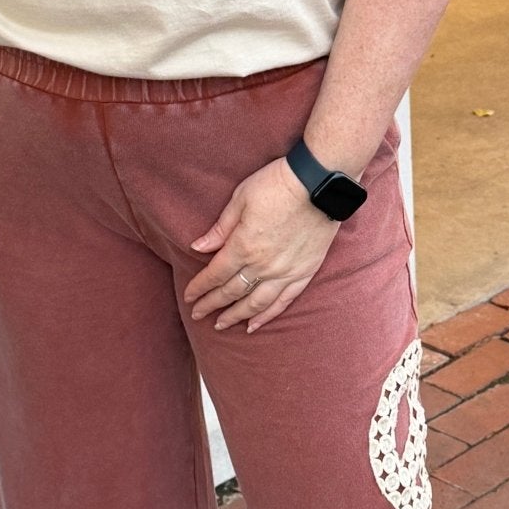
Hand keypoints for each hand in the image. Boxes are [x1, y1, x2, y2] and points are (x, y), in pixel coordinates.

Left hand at [183, 156, 339, 332]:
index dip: (199, 288)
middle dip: (211, 304)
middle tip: (198, 314)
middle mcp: (263, 265)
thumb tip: (197, 247)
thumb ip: (220, 228)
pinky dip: (267, 315)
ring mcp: (285, 272)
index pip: (215, 274)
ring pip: (256, 303)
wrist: (319, 183)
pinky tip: (255, 324)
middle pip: (231, 292)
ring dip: (236, 316)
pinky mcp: (305, 272)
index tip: (189, 296)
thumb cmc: (276, 184)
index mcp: (243, 246)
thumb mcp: (240, 199)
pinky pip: (283, 301)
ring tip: (221, 325)